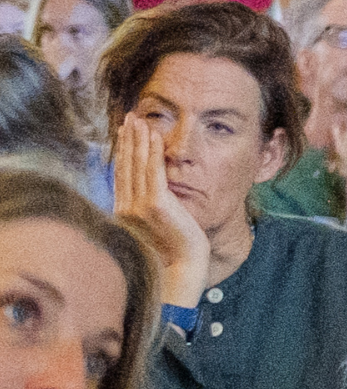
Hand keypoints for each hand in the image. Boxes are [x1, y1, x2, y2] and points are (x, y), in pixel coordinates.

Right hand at [111, 118, 209, 310]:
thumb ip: (148, 208)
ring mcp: (138, 206)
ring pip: (137, 165)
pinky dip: (152, 151)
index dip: (123, 152)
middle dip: (127, 140)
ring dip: (138, 140)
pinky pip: (153, 171)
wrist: (181, 269)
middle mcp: (126, 207)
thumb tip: (152, 193)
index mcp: (124, 212)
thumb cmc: (173, 252)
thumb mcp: (156, 226)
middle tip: (129, 119)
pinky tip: (154, 136)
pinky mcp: (155, 205)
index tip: (124, 133)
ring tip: (139, 120)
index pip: (122, 175)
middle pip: (125, 166)